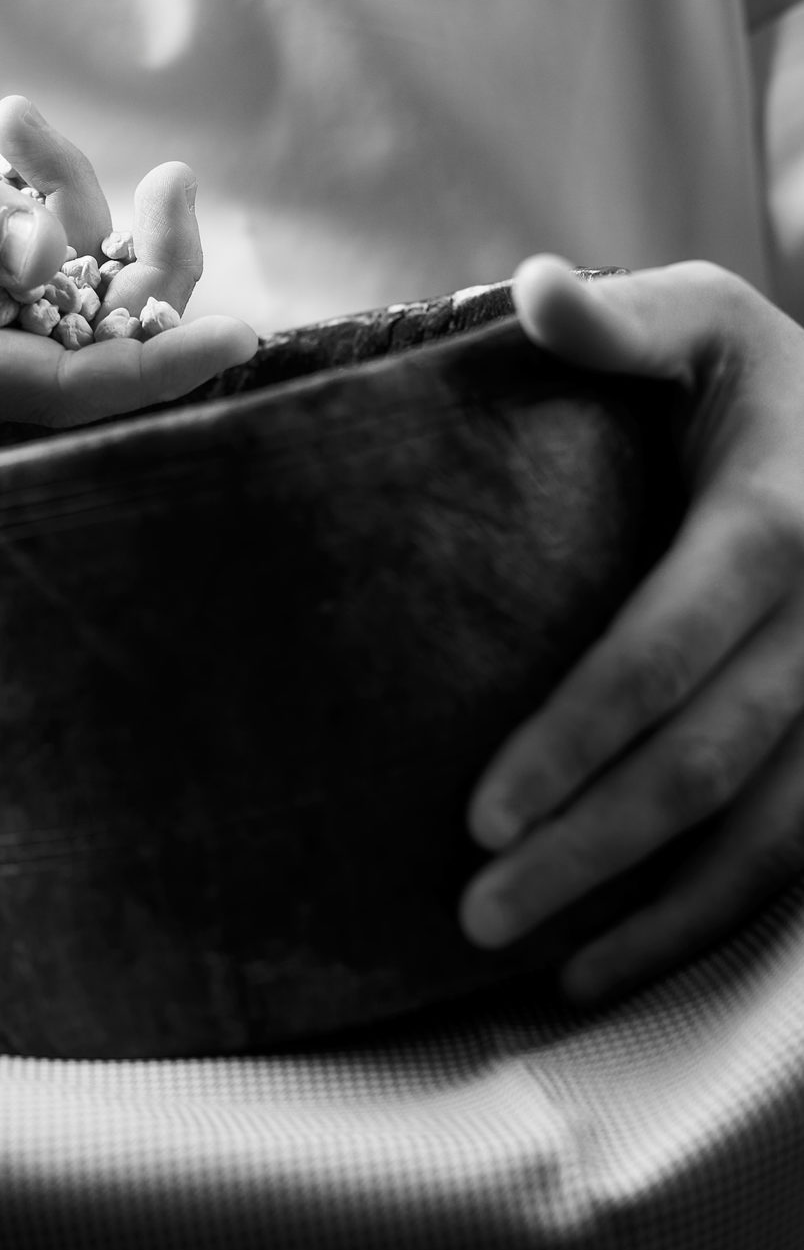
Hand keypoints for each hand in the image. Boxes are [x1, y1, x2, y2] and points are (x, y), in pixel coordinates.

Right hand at [0, 88, 255, 435]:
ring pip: (92, 300)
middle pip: (103, 348)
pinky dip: (54, 206)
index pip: (65, 392)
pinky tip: (3, 145)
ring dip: (81, 205)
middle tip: (172, 178)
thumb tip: (53, 250)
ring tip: (4, 123)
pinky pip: (63, 273)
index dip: (158, 368)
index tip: (240, 336)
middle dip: (152, 262)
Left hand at [458, 255, 803, 1002]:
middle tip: (477, 909)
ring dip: (651, 911)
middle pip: (708, 763)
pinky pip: (796, 859)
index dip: (581, 735)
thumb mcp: (706, 324)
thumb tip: (529, 284)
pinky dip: (709, 922)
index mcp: (780, 519)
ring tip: (537, 964)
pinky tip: (614, 964)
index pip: (670, 647)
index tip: (484, 811)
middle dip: (593, 846)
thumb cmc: (764, 385)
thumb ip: (623, 322)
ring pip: (763, 836)